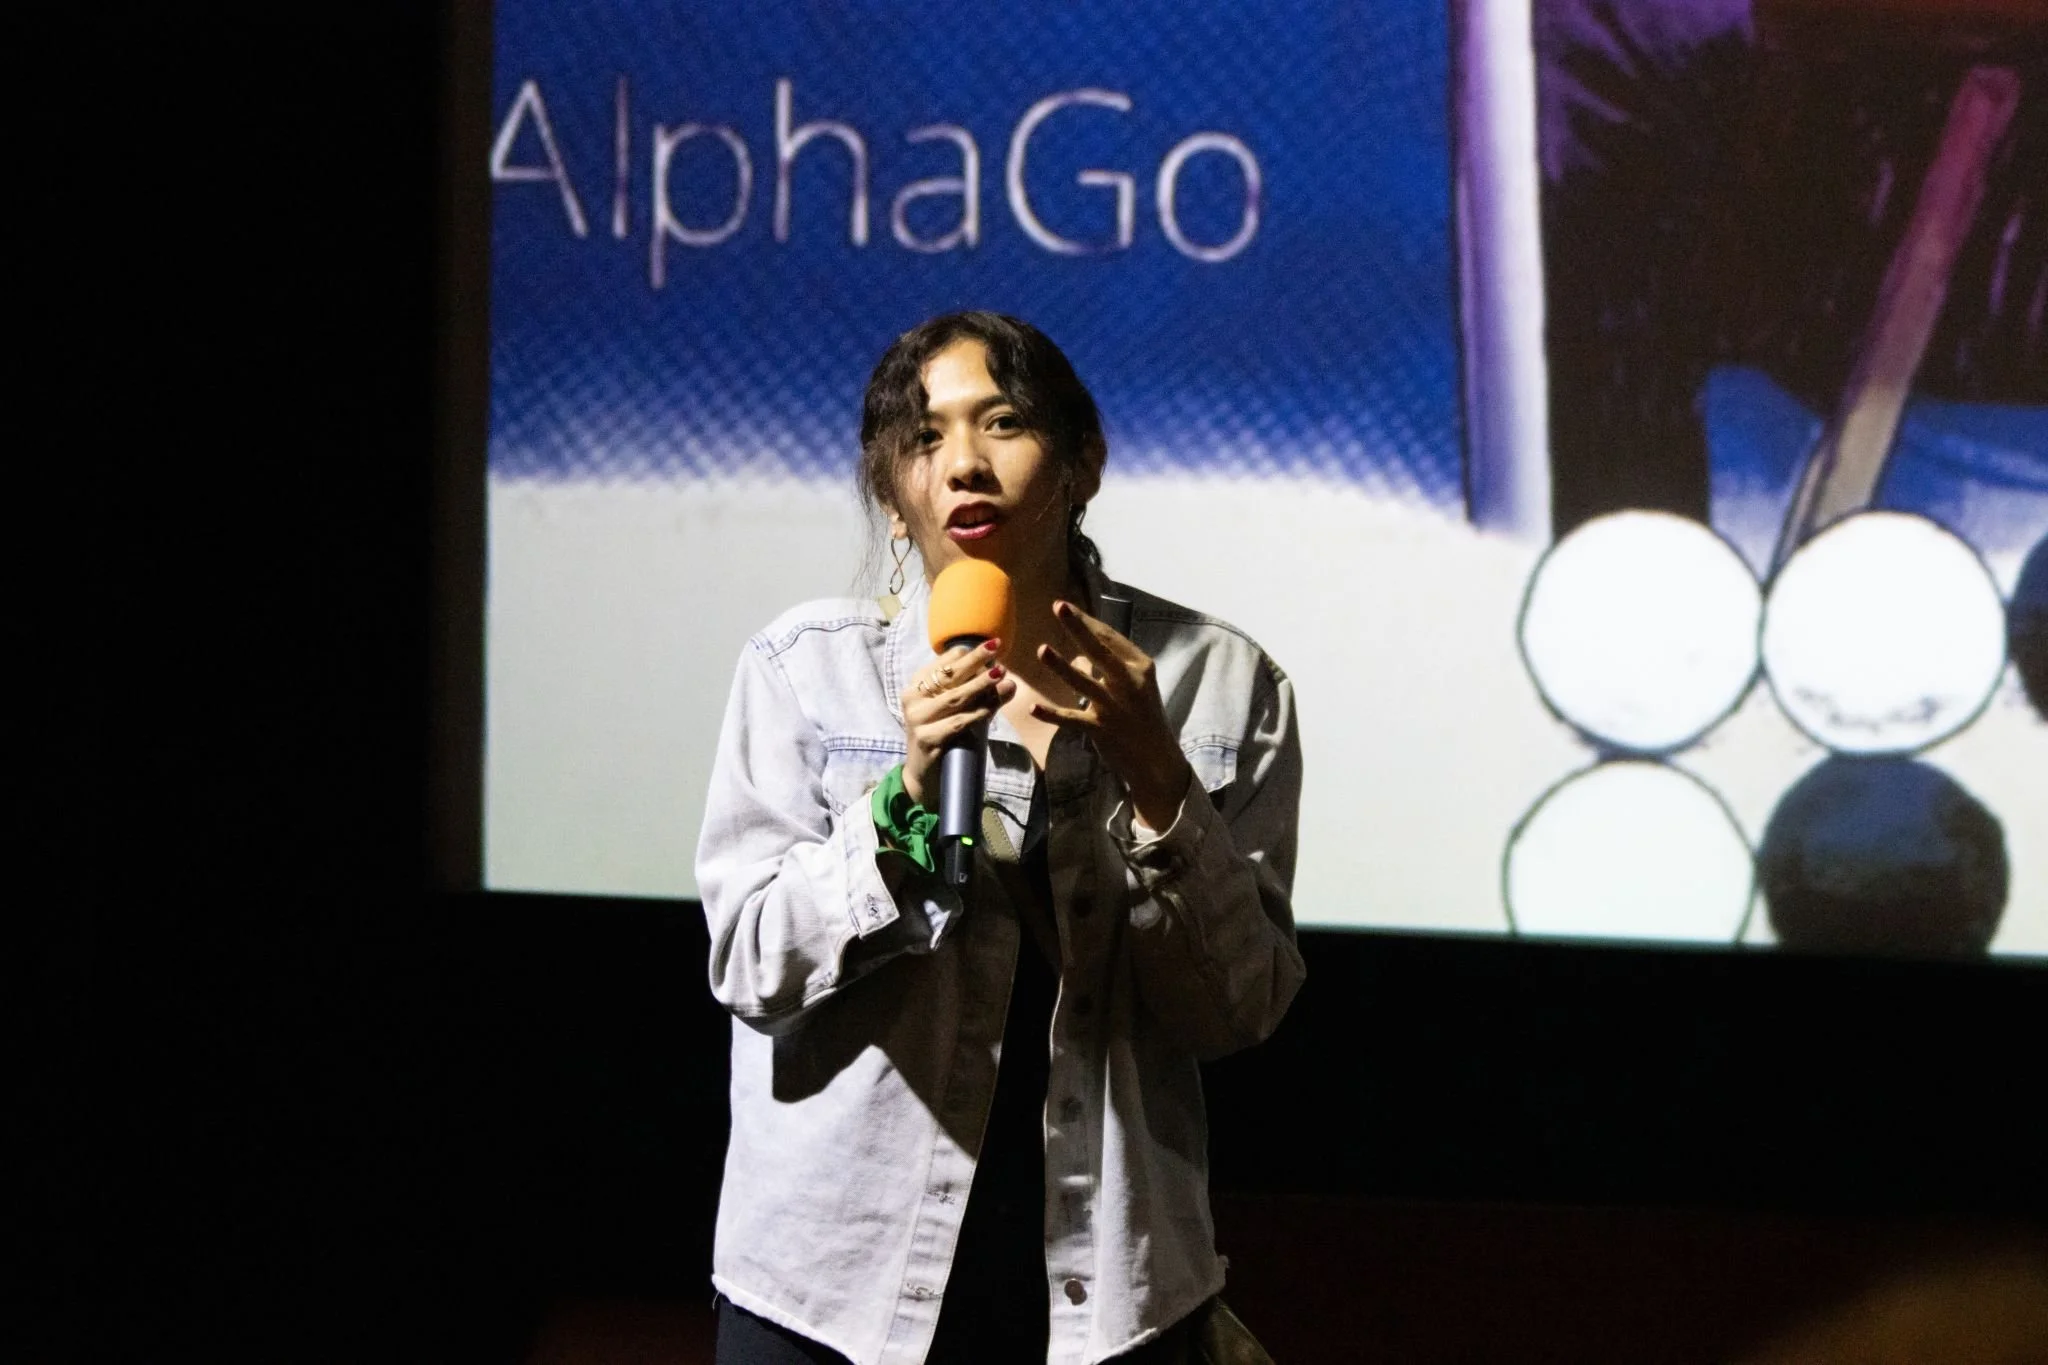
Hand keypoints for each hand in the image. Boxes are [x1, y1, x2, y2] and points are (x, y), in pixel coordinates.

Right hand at [901, 639, 1013, 805]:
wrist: (923, 776)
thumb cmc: (942, 737)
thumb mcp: (959, 712)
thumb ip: (981, 697)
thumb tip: (1009, 681)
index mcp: (918, 686)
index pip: (944, 662)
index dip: (969, 654)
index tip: (992, 647)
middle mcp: (913, 699)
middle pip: (948, 675)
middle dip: (975, 660)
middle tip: (998, 647)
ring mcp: (917, 719)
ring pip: (954, 697)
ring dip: (979, 685)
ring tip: (1001, 674)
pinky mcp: (926, 739)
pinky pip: (956, 723)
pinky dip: (976, 714)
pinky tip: (991, 707)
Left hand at [1032, 601, 1192, 831]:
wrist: (1156, 758)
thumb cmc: (1144, 716)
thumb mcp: (1136, 686)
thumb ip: (1111, 667)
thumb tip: (1081, 652)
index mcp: (1140, 667)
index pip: (1110, 639)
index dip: (1086, 622)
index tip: (1064, 606)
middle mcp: (1129, 683)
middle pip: (1100, 651)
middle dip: (1078, 628)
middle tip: (1059, 607)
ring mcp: (1114, 707)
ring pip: (1084, 682)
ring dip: (1061, 667)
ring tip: (1042, 650)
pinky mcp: (1101, 729)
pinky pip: (1072, 719)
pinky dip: (1052, 714)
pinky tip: (1034, 707)